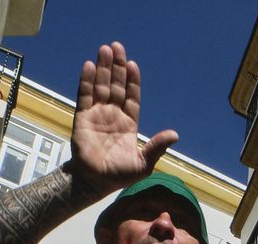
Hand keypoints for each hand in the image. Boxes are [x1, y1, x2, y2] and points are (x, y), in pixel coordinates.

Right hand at [68, 42, 177, 194]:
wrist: (95, 182)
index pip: (131, 96)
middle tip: (117, 46)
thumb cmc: (119, 175)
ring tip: (105, 49)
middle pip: (116, 85)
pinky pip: (84, 95)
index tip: (133, 64)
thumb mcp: (143, 163)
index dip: (132, 80)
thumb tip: (175, 134)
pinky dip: (86, 80)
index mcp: (129, 123)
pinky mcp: (82, 118)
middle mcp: (113, 115)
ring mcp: (97, 115)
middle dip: (117, 66)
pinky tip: (89, 66)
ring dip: (103, 68)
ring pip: (101, 86)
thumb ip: (157, 147)